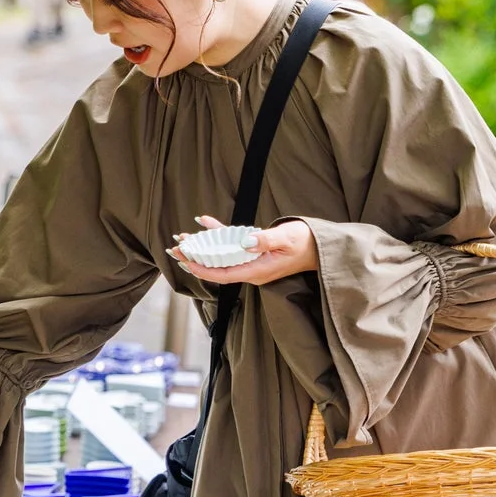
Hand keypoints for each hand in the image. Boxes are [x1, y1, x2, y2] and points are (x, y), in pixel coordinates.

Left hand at [172, 216, 318, 285]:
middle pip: (218, 266)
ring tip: (183, 238)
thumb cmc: (305, 243)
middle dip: (196, 258)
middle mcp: (251, 269)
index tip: (187, 262)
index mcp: (257, 271)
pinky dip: (219, 233)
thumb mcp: (287, 238)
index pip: (224, 274)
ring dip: (204, 247)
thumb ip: (266, 240)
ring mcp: (252, 261)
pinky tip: (205, 222)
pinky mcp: (254, 252)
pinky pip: (232, 245)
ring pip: (222, 256)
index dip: (203, 269)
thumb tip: (246, 241)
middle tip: (175, 249)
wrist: (320, 247)